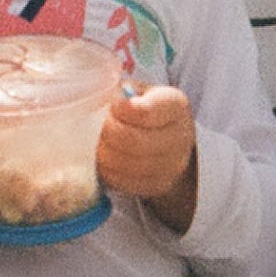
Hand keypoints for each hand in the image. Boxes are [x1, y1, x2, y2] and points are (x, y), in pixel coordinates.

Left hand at [99, 84, 200, 233]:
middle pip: (131, 141)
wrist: (167, 140)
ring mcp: (172, 165)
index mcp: (175, 105)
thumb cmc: (144, 108)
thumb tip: (97, 94)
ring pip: (125, 165)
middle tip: (95, 126)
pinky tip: (103, 159)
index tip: (111, 106)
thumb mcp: (139, 91)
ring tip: (96, 142)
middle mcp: (180, 137)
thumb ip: (122, 91)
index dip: (119, 110)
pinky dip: (107, 171)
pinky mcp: (158, 185)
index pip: (144, 112)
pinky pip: (124, 182)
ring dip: (103, 153)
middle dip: (106, 133)